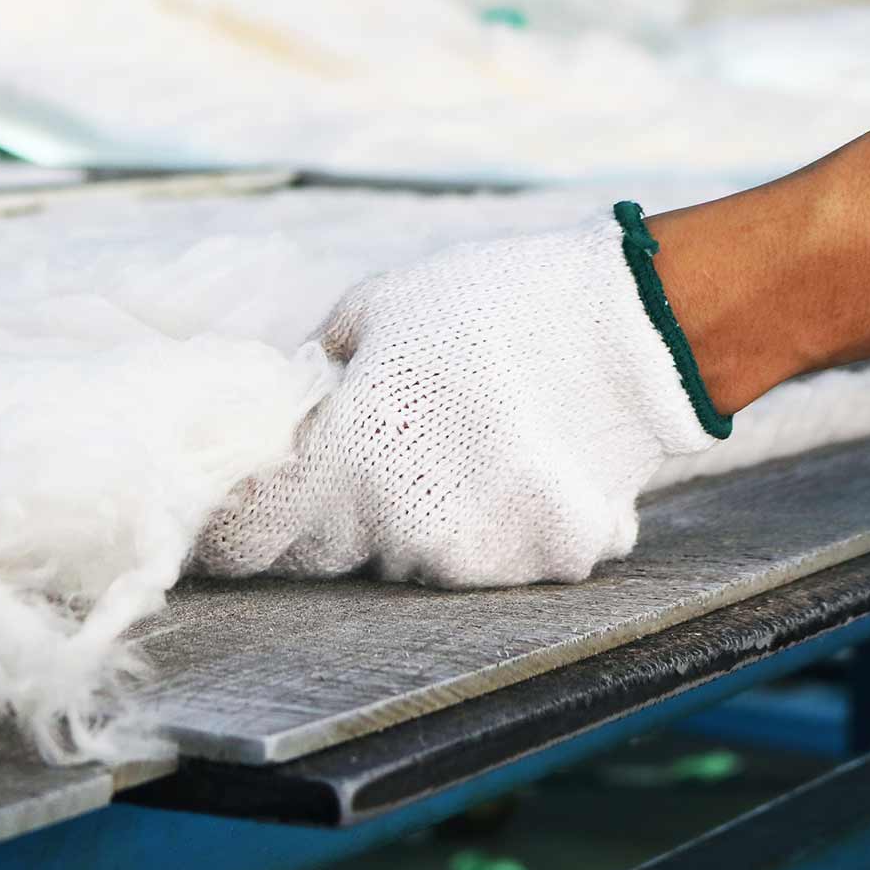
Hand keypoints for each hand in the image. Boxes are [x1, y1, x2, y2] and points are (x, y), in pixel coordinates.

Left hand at [190, 213, 722, 587]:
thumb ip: (316, 370)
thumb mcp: (377, 308)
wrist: (635, 326)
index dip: (237, 526)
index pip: (255, 537)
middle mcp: (406, 529)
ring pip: (410, 559)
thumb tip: (282, 404)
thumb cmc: (495, 303)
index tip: (233, 515)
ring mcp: (480, 558)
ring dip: (412, 520)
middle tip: (366, 452)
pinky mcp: (546, 566)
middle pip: (330, 553)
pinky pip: (491, 558)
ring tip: (457, 445)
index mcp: (349, 461)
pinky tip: (517, 464)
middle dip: (328, 513)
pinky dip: (491, 524)